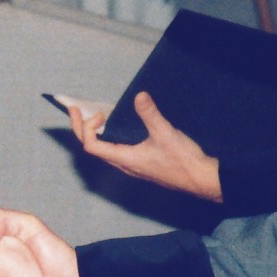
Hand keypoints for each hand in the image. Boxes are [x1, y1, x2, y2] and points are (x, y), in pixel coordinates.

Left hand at [63, 93, 222, 202]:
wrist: (200, 180)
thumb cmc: (182, 161)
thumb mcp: (165, 133)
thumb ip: (150, 114)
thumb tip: (139, 96)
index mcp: (124, 158)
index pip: (91, 145)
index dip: (87, 127)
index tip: (99, 113)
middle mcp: (124, 164)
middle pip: (92, 148)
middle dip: (81, 128)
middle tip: (76, 110)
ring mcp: (132, 165)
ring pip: (103, 150)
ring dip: (94, 133)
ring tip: (95, 116)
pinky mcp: (140, 163)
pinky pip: (116, 151)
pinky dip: (109, 137)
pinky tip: (118, 127)